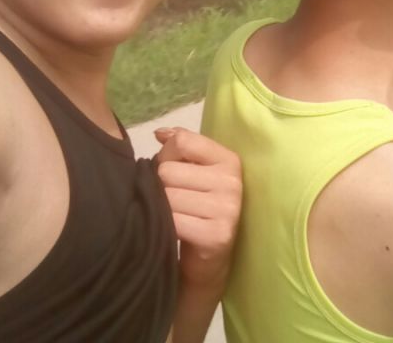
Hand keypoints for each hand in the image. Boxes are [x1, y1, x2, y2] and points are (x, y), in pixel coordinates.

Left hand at [155, 127, 242, 288]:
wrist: (208, 259)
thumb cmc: (198, 206)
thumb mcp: (194, 170)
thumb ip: (179, 145)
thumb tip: (160, 133)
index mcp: (229, 159)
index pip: (183, 141)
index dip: (166, 155)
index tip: (172, 170)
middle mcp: (232, 181)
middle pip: (168, 170)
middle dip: (161, 185)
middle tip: (173, 200)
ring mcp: (228, 208)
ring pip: (167, 196)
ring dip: (162, 207)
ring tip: (175, 215)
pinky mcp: (217, 235)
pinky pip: (172, 220)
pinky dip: (166, 226)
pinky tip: (176, 231)